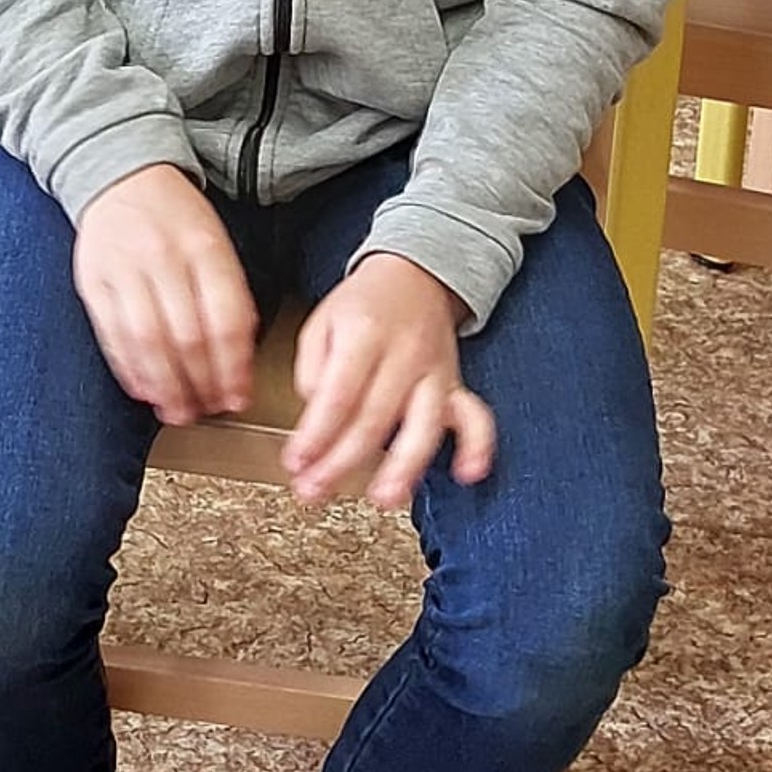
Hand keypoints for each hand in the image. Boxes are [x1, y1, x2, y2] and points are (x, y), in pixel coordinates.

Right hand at [73, 166, 258, 424]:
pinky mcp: (93, 281)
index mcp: (204, 246)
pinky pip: (111, 336)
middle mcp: (163, 257)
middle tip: (209, 410)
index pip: (225, 320)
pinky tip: (144, 390)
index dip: (233, 368)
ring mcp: (124, 269)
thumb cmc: (175, 215)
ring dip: (165, 387)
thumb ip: (227, 293)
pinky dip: (130, 370)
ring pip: (147, 343)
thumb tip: (239, 359)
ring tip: (178, 410)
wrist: (121, 174)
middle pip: (187, 338)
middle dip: (201, 385)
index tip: (238, 396)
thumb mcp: (214, 240)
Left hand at [283, 255, 495, 511]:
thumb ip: (311, 369)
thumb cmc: (364, 305)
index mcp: (364, 333)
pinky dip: (476, 446)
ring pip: (423, 425)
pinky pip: (476, 417)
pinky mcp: (456, 385)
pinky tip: (466, 472)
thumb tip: (315, 419)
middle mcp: (404, 352)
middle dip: (340, 462)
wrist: (414, 275)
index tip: (295, 462)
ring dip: (404, 466)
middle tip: (314, 490)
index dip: (314, 435)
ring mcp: (435, 371)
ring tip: (383, 497)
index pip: (338, 395)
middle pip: (373, 418)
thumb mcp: (321, 322)